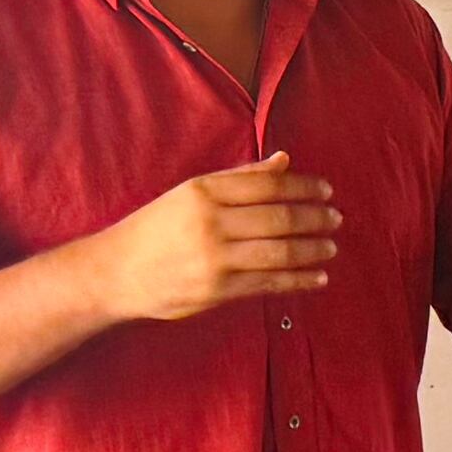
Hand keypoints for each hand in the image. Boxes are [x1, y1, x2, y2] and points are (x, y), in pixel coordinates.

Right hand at [95, 153, 336, 322]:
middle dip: (314, 218)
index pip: (267, 184)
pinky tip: (317, 276)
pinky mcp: (217, 291)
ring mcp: (214, 258)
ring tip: (331, 246)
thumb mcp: (190, 194)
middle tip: (337, 218)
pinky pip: (268, 283)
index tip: (327, 190)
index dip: (303, 187)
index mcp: (203, 191)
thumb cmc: (155, 229)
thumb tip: (284, 161)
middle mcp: (210, 222)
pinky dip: (298, 279)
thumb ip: (239, 178)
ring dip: (312, 249)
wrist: (114, 273)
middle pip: (278, 217)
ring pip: (279, 252)